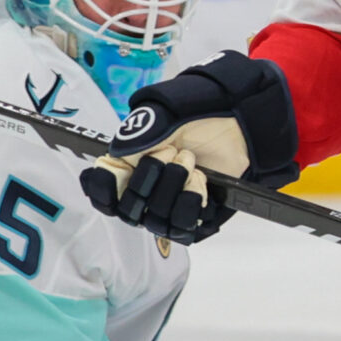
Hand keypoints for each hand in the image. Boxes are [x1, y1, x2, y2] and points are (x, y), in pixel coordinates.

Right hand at [80, 51, 301, 243]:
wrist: (239, 122)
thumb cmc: (200, 113)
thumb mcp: (163, 112)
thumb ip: (137, 132)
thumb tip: (116, 154)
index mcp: (128, 165)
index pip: (101, 192)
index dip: (102, 189)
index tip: (112, 172)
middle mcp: (145, 191)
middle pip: (128, 210)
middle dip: (147, 180)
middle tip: (171, 151)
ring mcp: (168, 207)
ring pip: (155, 221)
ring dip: (172, 189)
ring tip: (191, 162)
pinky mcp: (193, 218)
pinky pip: (182, 228)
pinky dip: (190, 202)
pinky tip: (200, 182)